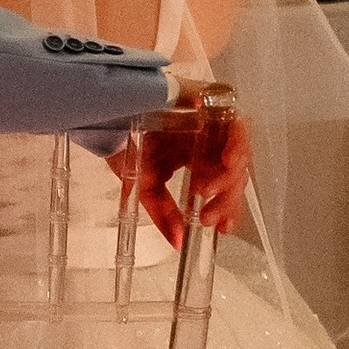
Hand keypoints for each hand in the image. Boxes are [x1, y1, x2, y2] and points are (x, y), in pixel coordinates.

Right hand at [115, 104, 251, 240]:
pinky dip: (238, 144)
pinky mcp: (216, 105)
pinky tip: (228, 161)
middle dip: (225, 200)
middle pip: (232, 174)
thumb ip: (163, 213)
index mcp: (196, 159)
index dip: (227, 208)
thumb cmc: (125, 142)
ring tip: (211, 192)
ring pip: (238, 154)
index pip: (222, 186)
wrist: (111, 111)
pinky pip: (238, 126)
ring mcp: (214, 124)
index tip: (223, 228)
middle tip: (208, 215)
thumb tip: (177, 242)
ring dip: (229, 177)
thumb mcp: (145, 186)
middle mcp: (209, 142)